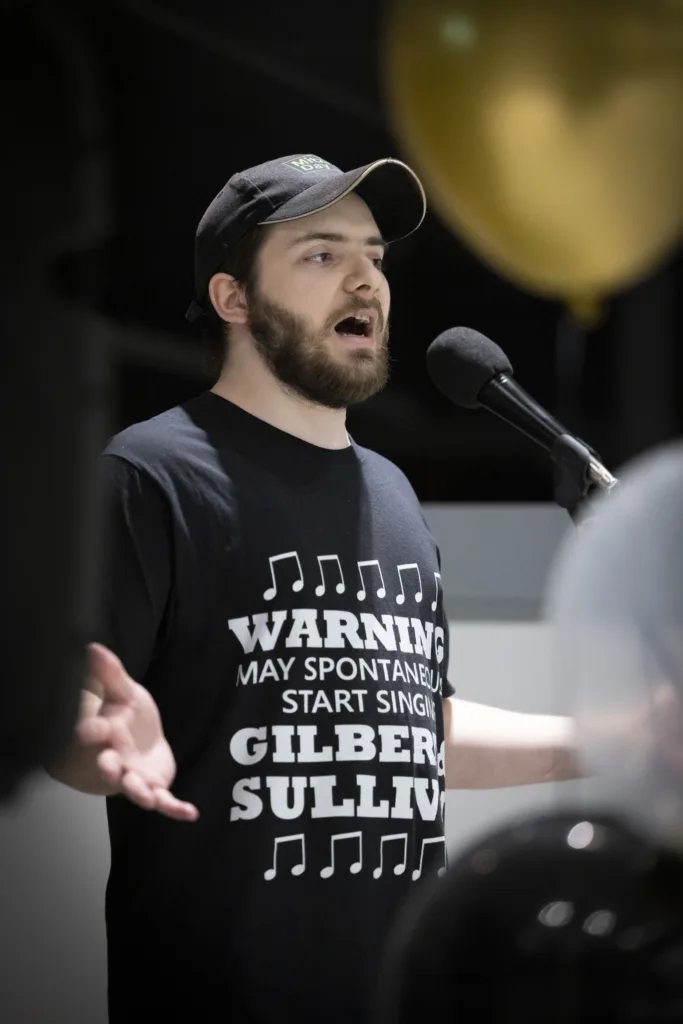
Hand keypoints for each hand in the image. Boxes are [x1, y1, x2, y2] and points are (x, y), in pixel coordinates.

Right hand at [77, 643, 198, 821]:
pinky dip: (176, 808)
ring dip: (139, 793)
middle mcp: (116, 760)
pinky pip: (165, 801)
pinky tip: (190, 813)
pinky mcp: (154, 788)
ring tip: (147, 797)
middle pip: (108, 766)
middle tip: (107, 767)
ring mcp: (134, 777)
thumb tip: (93, 646)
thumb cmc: (126, 716)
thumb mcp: (123, 691)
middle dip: (108, 768)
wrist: (137, 743)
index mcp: (106, 733)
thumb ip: (110, 673)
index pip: (93, 731)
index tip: (82, 730)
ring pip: (133, 788)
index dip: (88, 731)